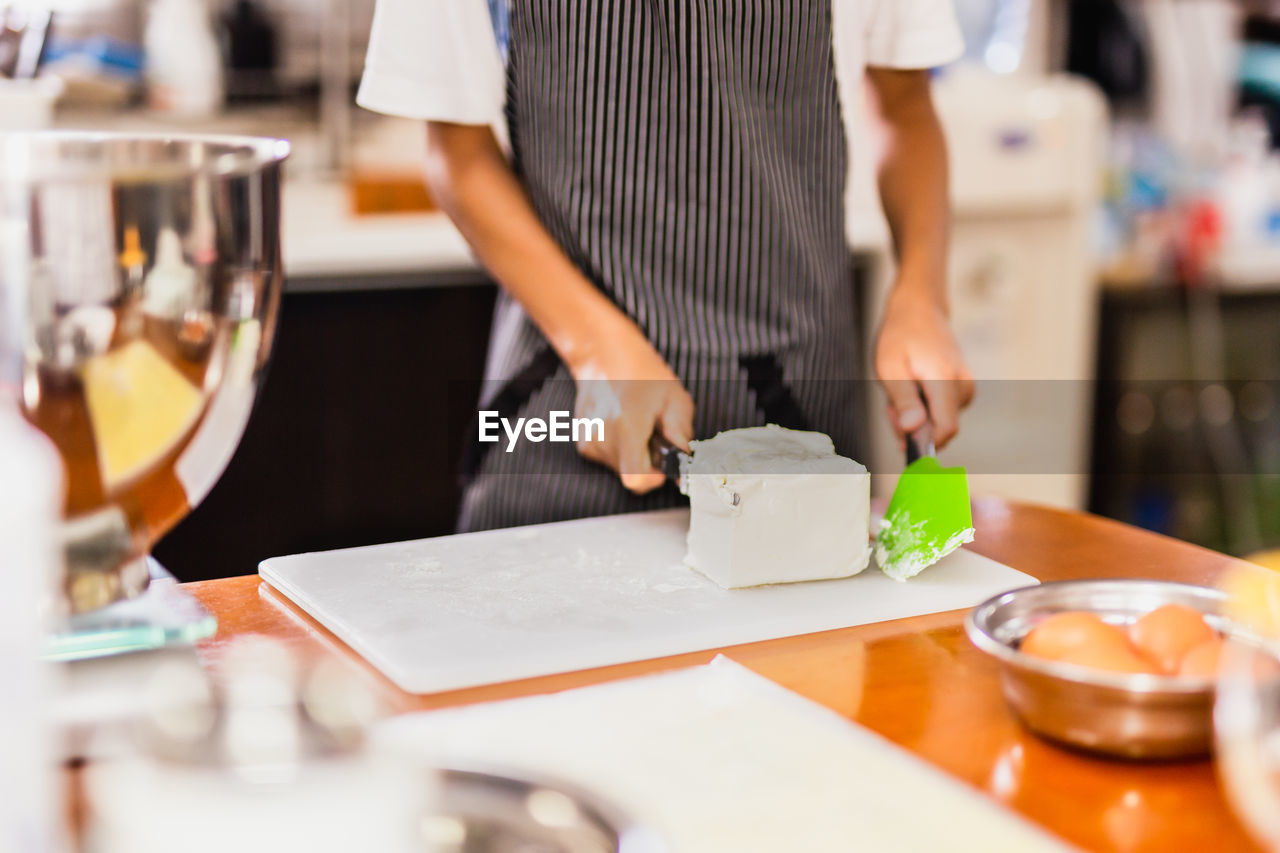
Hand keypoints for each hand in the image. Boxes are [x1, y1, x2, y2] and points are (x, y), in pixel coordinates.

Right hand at [566, 317, 693, 492]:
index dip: (653, 480)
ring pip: (620, 468)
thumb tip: (686, 461)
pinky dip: (621, 448)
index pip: (636, 479)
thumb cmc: (640, 371)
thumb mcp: (674, 397)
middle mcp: (603, 437)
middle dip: (648, 462)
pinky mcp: (583, 444)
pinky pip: (609, 459)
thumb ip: (682, 433)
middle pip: (630, 475)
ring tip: (637, 425)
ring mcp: (589, 442)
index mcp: (627, 426)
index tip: (663, 468)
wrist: (602, 354)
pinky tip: (623, 424)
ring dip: (635, 454)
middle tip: (653, 435)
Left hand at [874, 286, 973, 449]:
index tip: (903, 447)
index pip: (946, 429)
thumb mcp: (890, 368)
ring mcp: (966, 388)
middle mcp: (963, 386)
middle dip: (912, 427)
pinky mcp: (964, 389)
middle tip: (891, 407)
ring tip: (900, 392)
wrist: (920, 309)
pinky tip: (912, 391)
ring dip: (915, 417)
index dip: (925, 445)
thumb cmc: (901, 335)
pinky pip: (942, 412)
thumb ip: (903, 401)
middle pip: (939, 429)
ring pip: (939, 423)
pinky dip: (923, 409)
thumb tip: (913, 430)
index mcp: (945, 380)